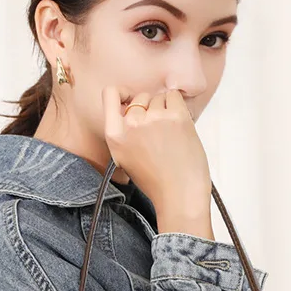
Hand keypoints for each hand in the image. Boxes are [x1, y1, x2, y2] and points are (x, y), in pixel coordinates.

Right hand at [102, 87, 211, 226]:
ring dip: (166, 110)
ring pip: (159, 98)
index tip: (131, 100)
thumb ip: (124, 133)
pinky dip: (179, 107)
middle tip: (160, 131)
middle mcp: (131, 123)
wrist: (179, 196)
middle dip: (150, 108)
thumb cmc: (157, 181)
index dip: (123, 94)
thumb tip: (131, 108)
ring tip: (171, 135)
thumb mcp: (126, 158)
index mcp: (114, 135)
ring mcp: (154, 118)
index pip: (110, 94)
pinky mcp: (176, 117)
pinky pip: (175, 96)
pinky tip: (180, 126)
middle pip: (140, 97)